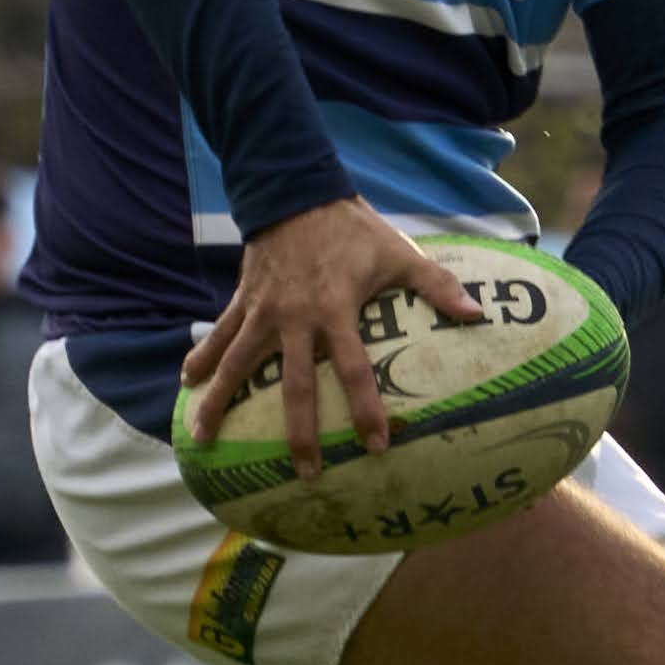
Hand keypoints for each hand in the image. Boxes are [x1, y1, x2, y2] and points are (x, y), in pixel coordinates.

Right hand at [182, 199, 482, 477]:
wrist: (297, 192)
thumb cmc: (353, 229)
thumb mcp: (399, 252)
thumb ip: (436, 286)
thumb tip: (477, 314)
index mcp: (335, 311)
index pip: (353, 370)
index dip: (366, 408)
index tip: (375, 445)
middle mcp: (295, 318)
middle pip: (293, 386)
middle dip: (299, 434)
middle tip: (306, 473)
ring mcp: (263, 312)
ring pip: (237, 364)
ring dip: (219, 402)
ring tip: (203, 440)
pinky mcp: (243, 301)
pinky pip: (219, 333)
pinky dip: (202, 356)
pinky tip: (187, 383)